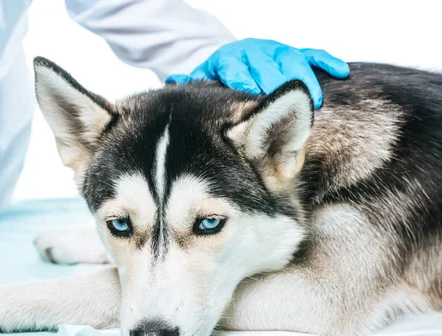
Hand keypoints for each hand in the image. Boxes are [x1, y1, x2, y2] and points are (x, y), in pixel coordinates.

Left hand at [166, 38, 348, 108]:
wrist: (231, 61)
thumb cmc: (218, 80)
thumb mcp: (203, 81)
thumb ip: (193, 82)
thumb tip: (174, 81)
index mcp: (229, 60)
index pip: (237, 70)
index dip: (245, 80)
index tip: (252, 94)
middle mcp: (253, 53)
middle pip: (267, 66)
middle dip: (277, 83)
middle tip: (288, 103)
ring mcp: (275, 52)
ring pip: (292, 60)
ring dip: (303, 79)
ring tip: (315, 100)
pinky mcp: (292, 54)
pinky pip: (312, 54)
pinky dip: (326, 61)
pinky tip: (341, 71)